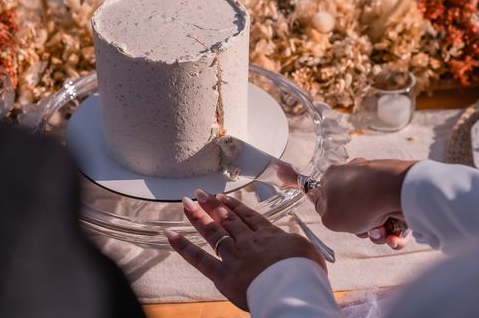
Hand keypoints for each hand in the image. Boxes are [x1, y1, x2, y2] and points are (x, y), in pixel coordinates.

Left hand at [167, 190, 325, 310]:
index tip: (222, 197)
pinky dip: (184, 247)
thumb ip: (293, 245)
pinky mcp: (224, 274)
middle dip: (212, 205)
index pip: (248, 217)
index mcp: (269, 234)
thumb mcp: (307, 253)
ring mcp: (235, 255)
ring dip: (199, 216)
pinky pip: (200, 259)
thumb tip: (292, 245)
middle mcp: (249, 241)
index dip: (233, 206)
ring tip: (186, 203)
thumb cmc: (305, 272)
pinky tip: (170, 235)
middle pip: (228, 220)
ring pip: (214, 232)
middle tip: (200, 193)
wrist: (294, 286)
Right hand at [309, 158, 416, 248]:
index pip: (327, 194)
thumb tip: (315, 197)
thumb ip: (320, 209)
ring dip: (377, 232)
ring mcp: (377, 183)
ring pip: (374, 217)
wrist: (395, 191)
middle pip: (353, 210)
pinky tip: (393, 235)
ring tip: (381, 231)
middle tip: (363, 229)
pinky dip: (394, 231)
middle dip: (359, 227)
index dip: (332, 211)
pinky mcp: (396, 192)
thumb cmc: (357, 202)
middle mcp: (355, 176)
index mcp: (334, 176)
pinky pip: (393, 218)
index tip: (339, 219)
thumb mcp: (328, 216)